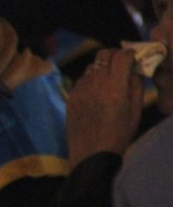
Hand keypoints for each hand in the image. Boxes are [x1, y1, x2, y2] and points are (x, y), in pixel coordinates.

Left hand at [67, 48, 143, 166]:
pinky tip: (96, 91)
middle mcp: (96, 83)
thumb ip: (136, 85)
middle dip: (114, 55)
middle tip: (121, 64)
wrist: (91, 153)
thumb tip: (135, 68)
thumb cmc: (119, 134)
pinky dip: (91, 79)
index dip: (129, 53)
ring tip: (109, 79)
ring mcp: (80, 89)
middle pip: (103, 54)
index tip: (134, 57)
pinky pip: (82, 79)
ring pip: (92, 66)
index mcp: (115, 87)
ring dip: (102, 67)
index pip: (121, 56)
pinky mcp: (71, 96)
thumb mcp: (136, 111)